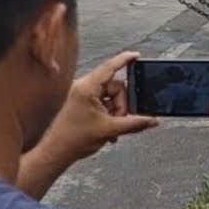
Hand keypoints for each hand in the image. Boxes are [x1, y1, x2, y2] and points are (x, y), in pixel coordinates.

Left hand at [41, 51, 157, 162]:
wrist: (55, 153)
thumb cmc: (74, 139)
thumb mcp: (110, 130)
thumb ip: (135, 123)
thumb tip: (153, 120)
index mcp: (86, 89)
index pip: (109, 68)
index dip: (125, 60)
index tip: (137, 55)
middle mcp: (83, 88)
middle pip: (116, 87)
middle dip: (122, 104)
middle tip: (120, 120)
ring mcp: (82, 95)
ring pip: (111, 96)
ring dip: (116, 111)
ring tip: (112, 128)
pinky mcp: (82, 103)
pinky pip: (104, 102)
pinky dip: (110, 114)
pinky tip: (109, 128)